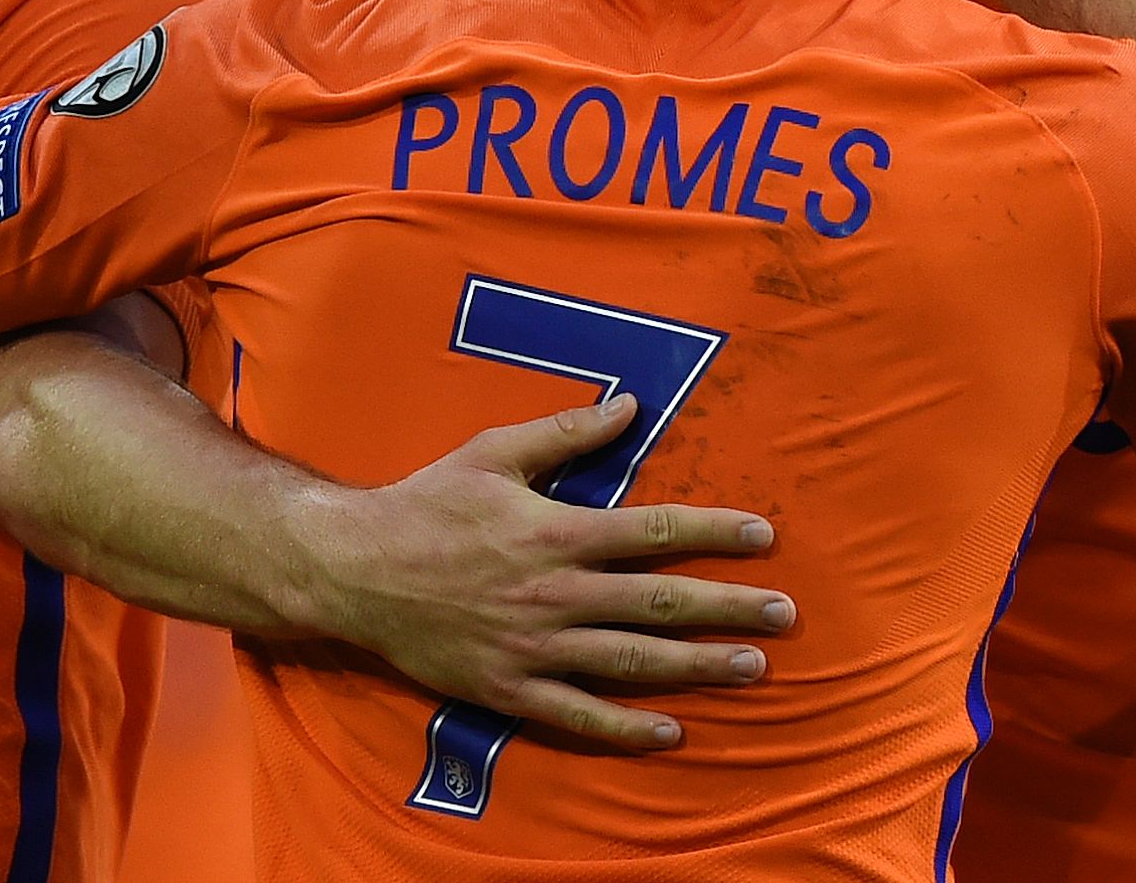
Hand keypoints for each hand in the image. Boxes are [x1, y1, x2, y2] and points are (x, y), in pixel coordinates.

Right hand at [290, 394, 795, 749]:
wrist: (351, 570)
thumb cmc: (426, 501)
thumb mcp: (495, 451)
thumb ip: (569, 433)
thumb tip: (630, 405)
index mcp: (559, 531)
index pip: (658, 532)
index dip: (716, 533)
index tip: (765, 536)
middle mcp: (556, 593)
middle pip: (661, 602)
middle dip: (729, 607)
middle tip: (784, 614)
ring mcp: (534, 647)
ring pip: (632, 661)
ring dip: (697, 666)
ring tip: (751, 668)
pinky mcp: (507, 688)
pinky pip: (577, 715)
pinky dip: (626, 726)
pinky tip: (670, 730)